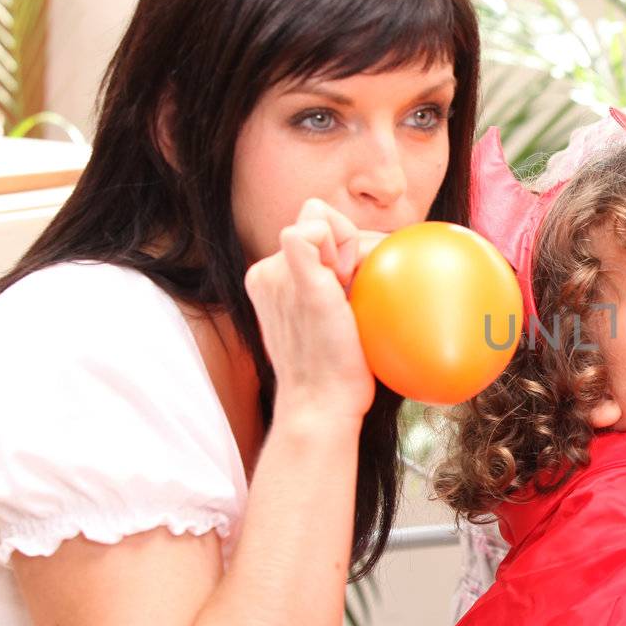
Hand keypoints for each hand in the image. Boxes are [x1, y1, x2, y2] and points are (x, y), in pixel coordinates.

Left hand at [244, 198, 378, 421]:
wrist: (323, 407)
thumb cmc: (329, 359)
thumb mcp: (317, 300)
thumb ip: (303, 253)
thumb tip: (304, 226)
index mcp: (270, 267)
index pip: (320, 218)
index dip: (343, 243)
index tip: (346, 281)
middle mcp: (274, 275)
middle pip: (328, 234)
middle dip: (350, 257)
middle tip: (353, 297)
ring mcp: (287, 293)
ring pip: (333, 254)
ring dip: (352, 274)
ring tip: (355, 306)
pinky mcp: (302, 310)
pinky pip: (332, 277)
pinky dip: (348, 287)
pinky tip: (353, 311)